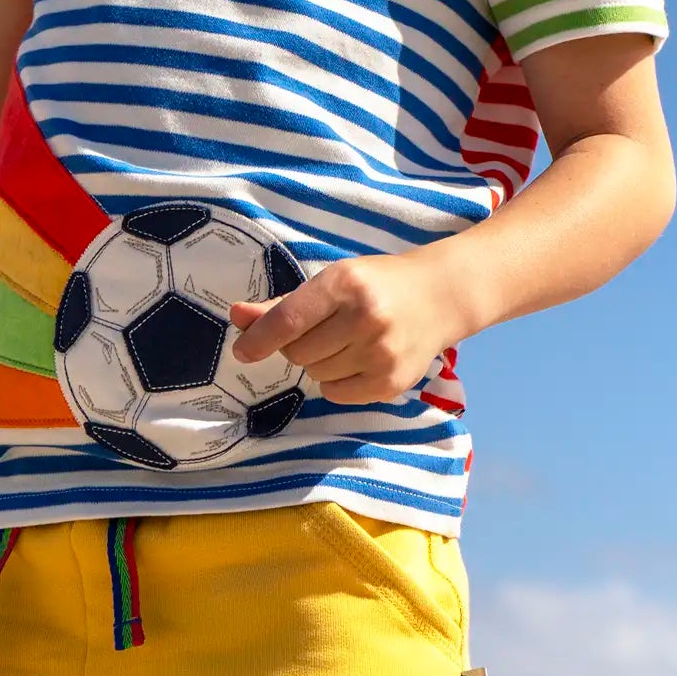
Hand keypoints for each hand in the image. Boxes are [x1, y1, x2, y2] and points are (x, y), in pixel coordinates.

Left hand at [228, 248, 463, 404]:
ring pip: (315, 374)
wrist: (440, 296)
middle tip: (323, 330)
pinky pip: (336, 393)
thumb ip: (282, 305)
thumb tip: (237, 316)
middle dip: (299, 345)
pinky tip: (357, 360)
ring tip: (346, 341)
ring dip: (319, 362)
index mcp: (345, 284)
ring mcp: (381, 352)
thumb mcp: (331, 282)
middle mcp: (365, 317)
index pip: (289, 320)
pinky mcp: (392, 382)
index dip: (259, 339)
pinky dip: (336, 381)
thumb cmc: (375, 285)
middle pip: (298, 352)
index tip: (242, 351)